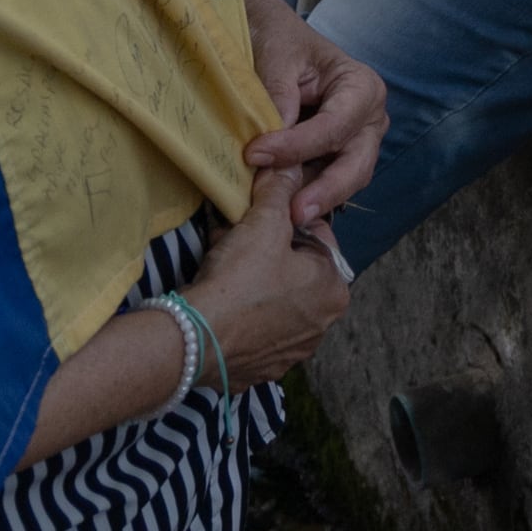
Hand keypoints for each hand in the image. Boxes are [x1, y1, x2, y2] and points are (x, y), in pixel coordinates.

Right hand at [182, 171, 357, 389]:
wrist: (196, 340)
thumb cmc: (241, 278)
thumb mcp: (263, 223)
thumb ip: (279, 190)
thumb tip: (288, 163)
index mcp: (335, 290)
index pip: (317, 238)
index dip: (286, 220)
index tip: (259, 216)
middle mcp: (323, 325)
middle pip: (295, 270)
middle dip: (267, 250)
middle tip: (237, 238)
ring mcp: (293, 351)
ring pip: (275, 298)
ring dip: (254, 279)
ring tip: (223, 264)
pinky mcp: (263, 368)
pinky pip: (255, 327)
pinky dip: (242, 312)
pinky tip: (219, 299)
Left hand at [239, 0, 386, 229]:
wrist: (270, 35)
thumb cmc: (278, 38)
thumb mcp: (277, 56)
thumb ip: (278, 95)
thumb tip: (272, 138)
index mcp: (361, 87)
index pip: (335, 127)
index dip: (298, 146)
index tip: (256, 154)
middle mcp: (367, 119)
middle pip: (355, 164)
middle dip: (325, 190)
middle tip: (294, 213)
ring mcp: (355, 142)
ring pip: (345, 181)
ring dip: (315, 199)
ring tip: (283, 215)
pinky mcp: (334, 158)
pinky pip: (325, 183)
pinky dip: (305, 196)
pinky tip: (282, 210)